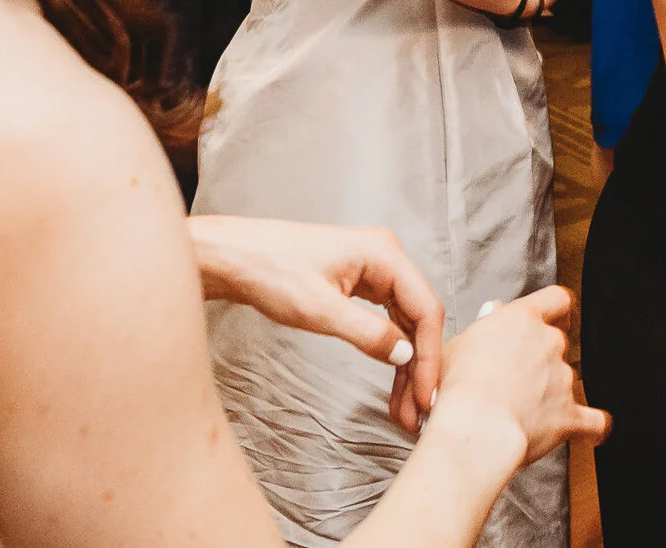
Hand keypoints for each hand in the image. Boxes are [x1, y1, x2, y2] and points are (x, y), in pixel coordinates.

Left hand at [190, 216, 444, 434]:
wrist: (234, 257)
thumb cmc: (271, 271)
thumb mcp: (319, 309)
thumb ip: (367, 333)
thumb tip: (405, 356)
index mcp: (384, 253)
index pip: (426, 309)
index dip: (430, 356)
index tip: (426, 395)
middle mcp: (386, 257)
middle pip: (419, 317)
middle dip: (419, 366)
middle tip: (415, 412)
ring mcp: (374, 269)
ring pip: (405, 322)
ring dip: (406, 364)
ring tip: (403, 407)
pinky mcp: (360, 282)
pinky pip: (387, 319)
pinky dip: (389, 349)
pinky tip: (392, 379)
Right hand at [434, 286, 610, 465]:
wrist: (477, 425)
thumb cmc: (461, 386)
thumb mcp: (460, 342)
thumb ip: (486, 327)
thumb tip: (494, 315)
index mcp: (523, 320)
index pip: (555, 300)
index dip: (557, 309)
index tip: (556, 317)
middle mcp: (549, 343)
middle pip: (557, 343)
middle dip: (541, 359)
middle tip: (517, 375)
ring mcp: (563, 379)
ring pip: (565, 380)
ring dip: (551, 392)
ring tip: (524, 412)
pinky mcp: (569, 414)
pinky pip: (592, 421)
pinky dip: (592, 428)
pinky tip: (591, 432)